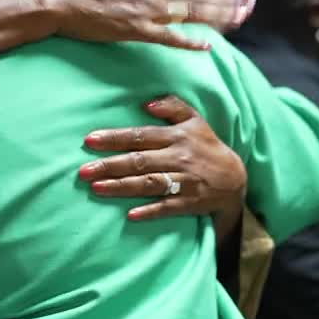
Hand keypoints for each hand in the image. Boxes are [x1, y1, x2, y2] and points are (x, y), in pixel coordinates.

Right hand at [42, 0, 255, 51]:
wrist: (59, 0)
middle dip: (226, 2)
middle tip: (250, 4)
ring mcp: (145, 12)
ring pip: (190, 14)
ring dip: (217, 17)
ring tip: (239, 19)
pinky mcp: (135, 30)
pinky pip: (168, 37)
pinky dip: (188, 41)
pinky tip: (207, 45)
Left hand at [78, 96, 246, 225]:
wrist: (235, 178)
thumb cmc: (207, 146)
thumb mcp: (195, 120)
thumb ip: (172, 106)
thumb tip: (146, 104)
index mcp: (177, 136)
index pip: (141, 135)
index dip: (115, 138)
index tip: (89, 140)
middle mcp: (179, 157)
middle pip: (140, 161)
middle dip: (110, 165)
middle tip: (83, 171)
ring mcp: (185, 181)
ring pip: (150, 183)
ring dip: (122, 187)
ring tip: (97, 189)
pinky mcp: (190, 202)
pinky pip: (168, 207)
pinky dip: (151, 211)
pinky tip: (131, 215)